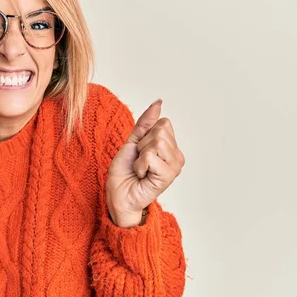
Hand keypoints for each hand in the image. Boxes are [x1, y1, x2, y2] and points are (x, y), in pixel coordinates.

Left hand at [106, 99, 184, 227]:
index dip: (145, 135)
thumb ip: (146, 123)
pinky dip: (139, 165)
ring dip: (141, 155)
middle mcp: (177, 156)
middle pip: (161, 131)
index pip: (164, 123)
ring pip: (157, 142)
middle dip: (142, 145)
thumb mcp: (134, 141)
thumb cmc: (125, 171)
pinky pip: (151, 156)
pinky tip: (141, 176)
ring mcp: (175, 166)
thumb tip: (158, 102)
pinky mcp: (168, 176)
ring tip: (140, 168)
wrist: (118, 194)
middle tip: (139, 161)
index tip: (140, 152)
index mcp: (171, 147)